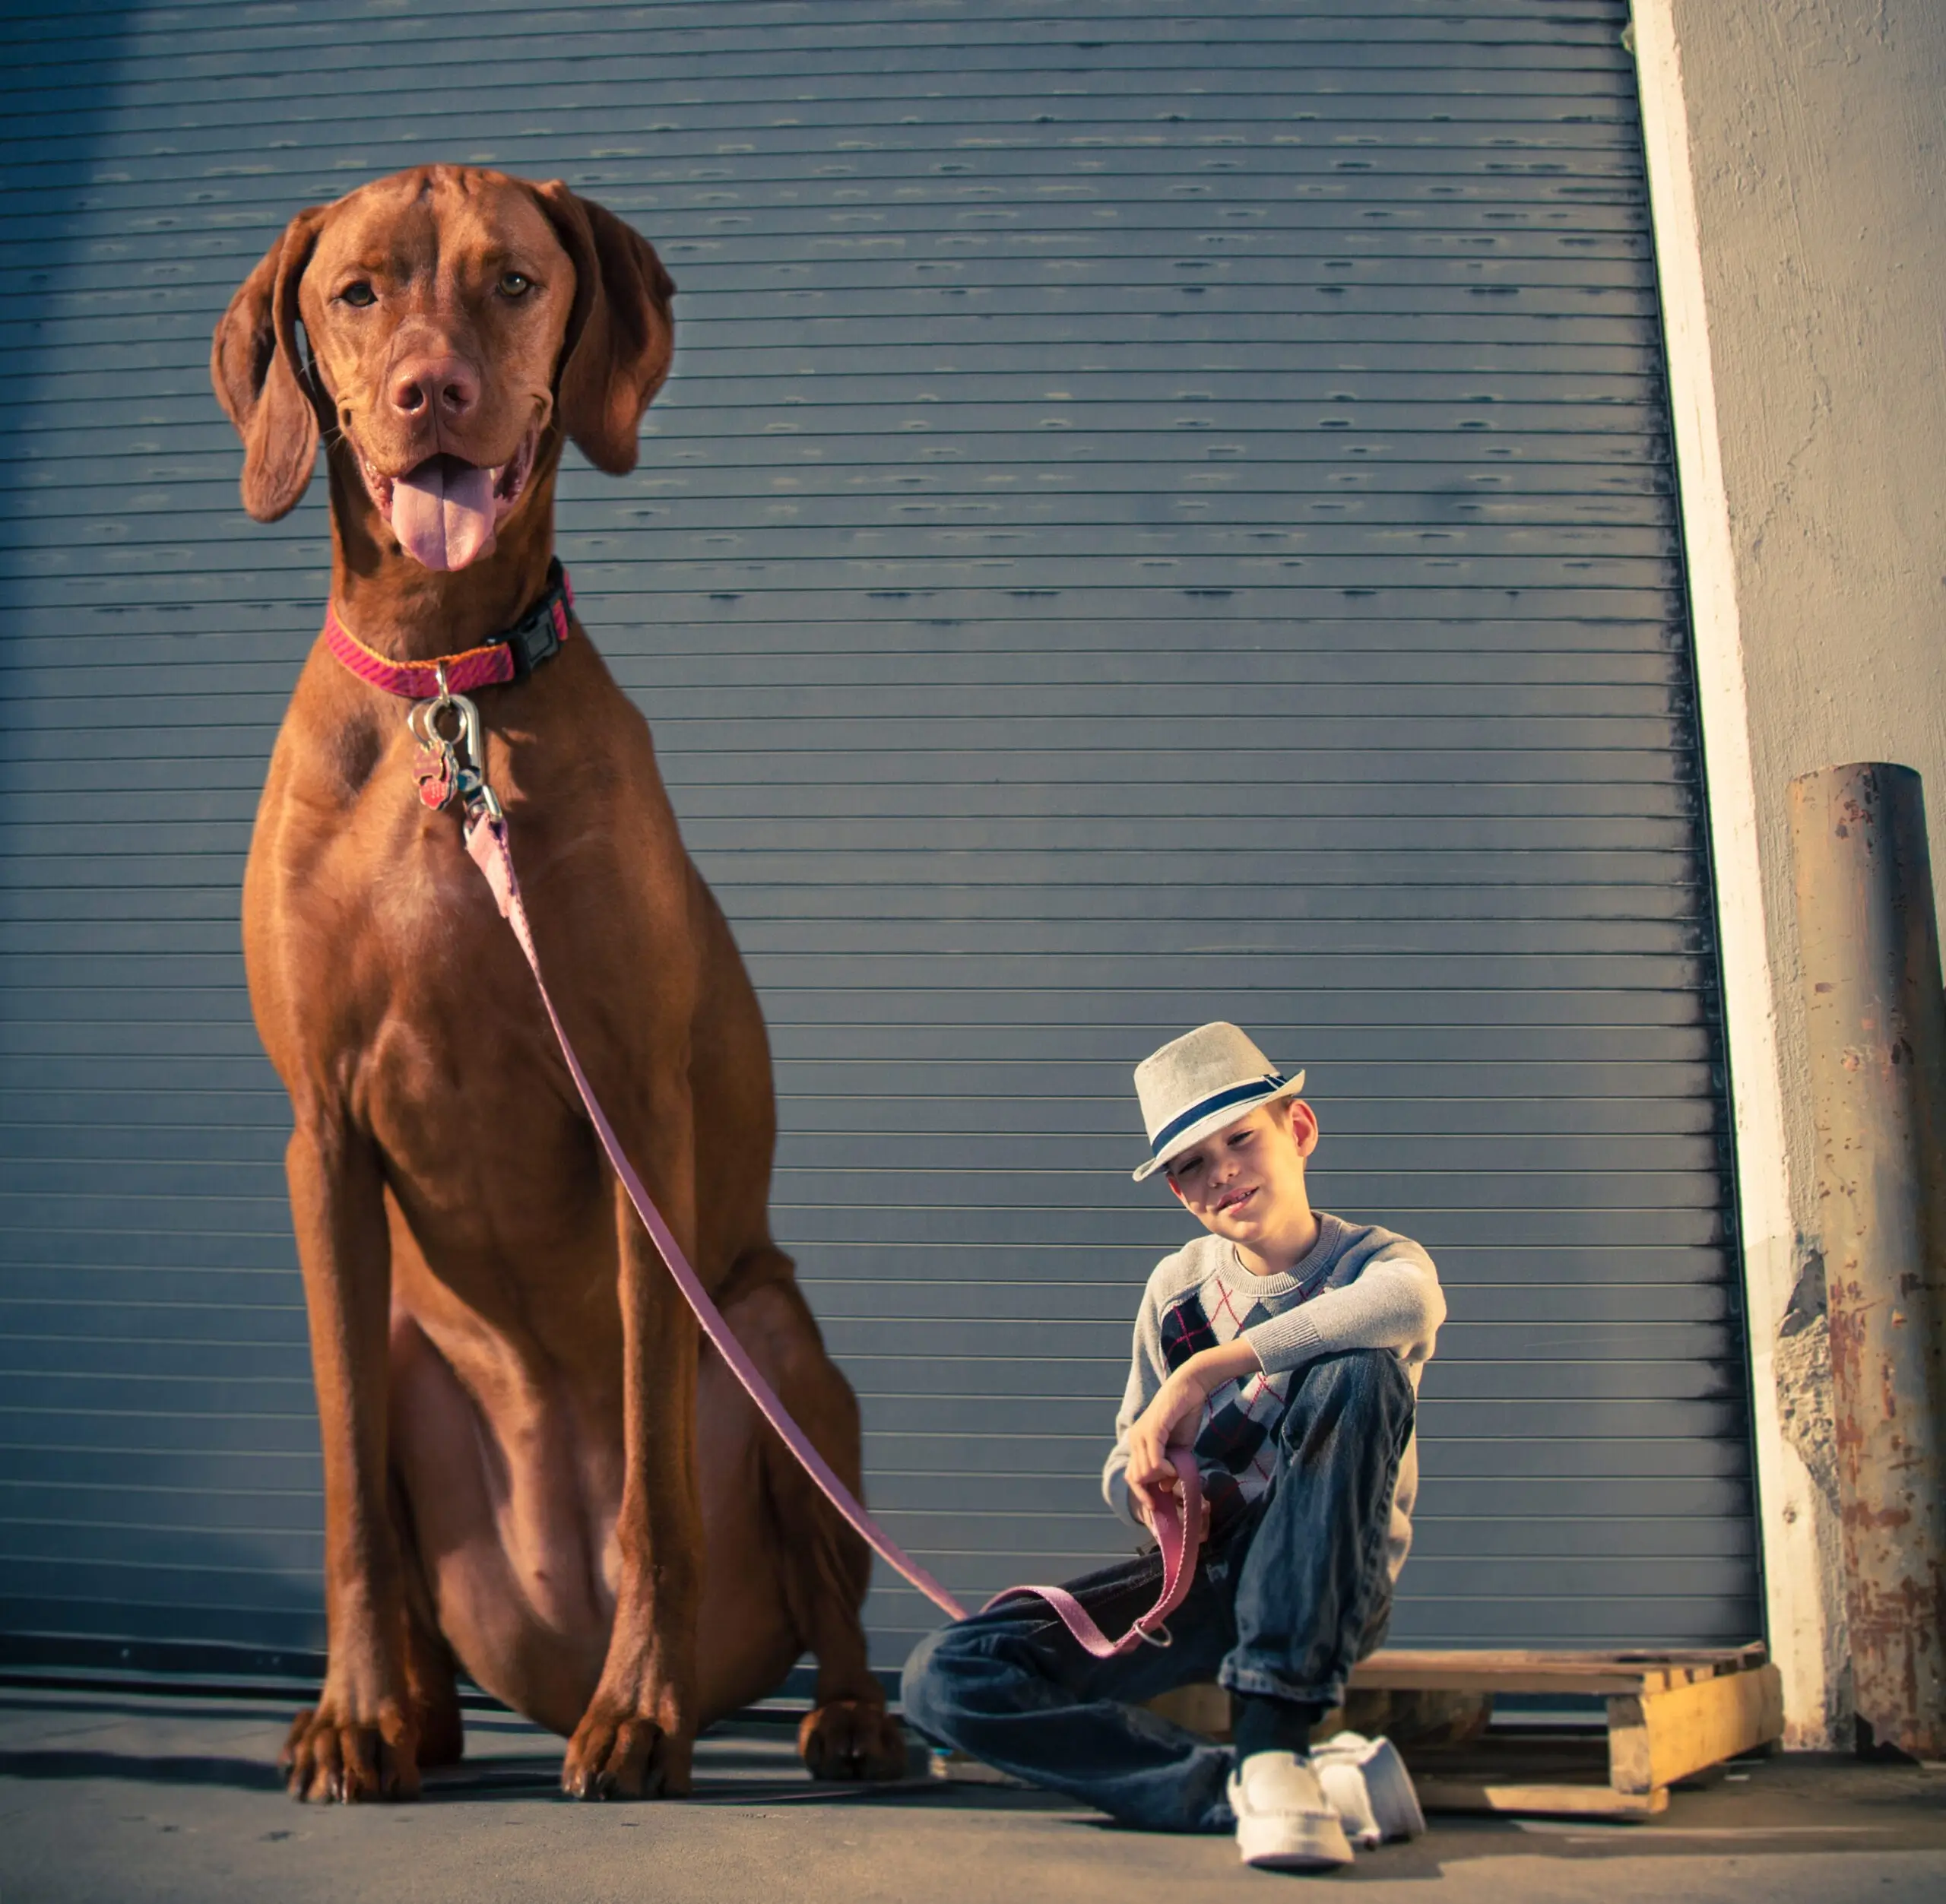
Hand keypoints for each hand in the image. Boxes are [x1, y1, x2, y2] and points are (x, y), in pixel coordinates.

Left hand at [1124, 1338, 1261, 1527]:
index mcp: (1139, 1442)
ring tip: (1176, 1470)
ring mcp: (1141, 1434)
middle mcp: (1135, 1438)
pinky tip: (1174, 1467)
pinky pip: (1154, 1461)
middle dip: (1153, 1489)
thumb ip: (1171, 1467)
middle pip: (1136, 1477)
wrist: (1191, 1387)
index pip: (1132, 1476)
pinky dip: (1165, 1469)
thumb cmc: (1185, 1414)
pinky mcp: (1152, 1430)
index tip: (1156, 1507)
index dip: (1141, 1494)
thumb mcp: (1179, 1448)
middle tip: (1171, 1488)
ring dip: (1162, 1478)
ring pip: (1145, 1472)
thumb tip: (1165, 1488)